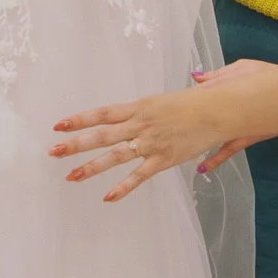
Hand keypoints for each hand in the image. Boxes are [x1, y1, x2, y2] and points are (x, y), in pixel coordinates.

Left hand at [50, 64, 276, 202]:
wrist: (225, 109)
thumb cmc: (208, 99)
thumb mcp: (185, 91)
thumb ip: (178, 93)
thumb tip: (197, 80)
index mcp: (142, 106)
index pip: (103, 112)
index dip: (80, 119)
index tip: (58, 125)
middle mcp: (141, 123)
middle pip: (101, 134)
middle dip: (75, 143)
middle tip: (52, 151)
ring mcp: (152, 142)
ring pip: (114, 156)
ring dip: (90, 167)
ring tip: (70, 176)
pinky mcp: (165, 158)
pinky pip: (140, 175)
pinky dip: (124, 187)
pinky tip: (108, 197)